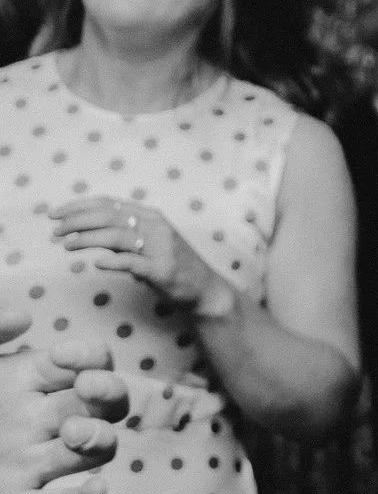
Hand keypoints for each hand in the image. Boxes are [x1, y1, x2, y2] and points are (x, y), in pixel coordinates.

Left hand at [2, 335, 130, 493]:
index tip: (61, 357)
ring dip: (100, 440)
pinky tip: (93, 490)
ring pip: (97, 451)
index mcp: (20, 381)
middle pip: (106, 404)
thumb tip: (26, 318)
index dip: (89, 358)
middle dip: (111, 392)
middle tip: (88, 389)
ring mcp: (29, 465)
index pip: (86, 363)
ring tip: (72, 435)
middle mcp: (34, 421)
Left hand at [50, 197, 232, 317]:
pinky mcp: (163, 270)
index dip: (79, 206)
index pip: (109, 203)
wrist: (206, 290)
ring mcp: (160, 248)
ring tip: (66, 245)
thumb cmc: (173, 266)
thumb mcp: (148, 243)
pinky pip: (133, 263)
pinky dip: (113, 262)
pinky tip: (96, 264)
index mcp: (151, 216)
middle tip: (54, 229)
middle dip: (77, 221)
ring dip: (87, 239)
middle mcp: (156, 227)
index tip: (56, 213)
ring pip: (117, 236)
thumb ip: (122, 235)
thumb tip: (87, 230)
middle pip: (109, 217)